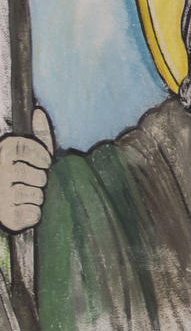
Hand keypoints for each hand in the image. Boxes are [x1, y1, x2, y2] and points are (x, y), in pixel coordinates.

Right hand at [0, 108, 53, 232]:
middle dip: (40, 180)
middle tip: (33, 183)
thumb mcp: (28, 155)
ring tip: (27, 197)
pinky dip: (34, 214)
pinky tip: (24, 211)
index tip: (46, 162)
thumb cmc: (21, 179)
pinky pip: (32, 214)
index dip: (38, 155)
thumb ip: (37, 136)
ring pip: (34, 195)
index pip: (19, 147)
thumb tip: (38, 112)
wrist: (4, 208)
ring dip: (37, 197)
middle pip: (32, 175)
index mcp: (1, 156)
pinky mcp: (7, 218)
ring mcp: (0, 197)